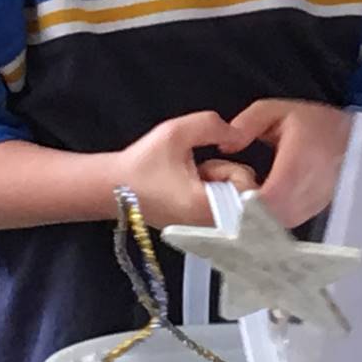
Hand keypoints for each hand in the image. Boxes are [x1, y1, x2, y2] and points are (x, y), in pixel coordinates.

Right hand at [116, 111, 254, 227]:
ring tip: (192, 182)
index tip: (207, 165)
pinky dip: (215, 200)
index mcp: (204, 207)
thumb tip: (240, 133)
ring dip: (220, 188)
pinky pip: (226, 214)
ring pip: (237, 206)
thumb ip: (212, 126)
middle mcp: (209, 228)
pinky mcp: (201, 235)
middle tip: (198, 173)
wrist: (113, 188)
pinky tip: (193, 193)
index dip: (232, 170)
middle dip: (226, 179)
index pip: (248, 189)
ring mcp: (206, 235)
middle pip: (246, 200)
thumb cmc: (142, 163)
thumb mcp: (175, 132)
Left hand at [228, 99, 352, 228]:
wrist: (347, 136)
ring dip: (259, 217)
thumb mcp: (275, 111)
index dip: (245, 201)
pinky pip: (288, 222)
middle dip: (247, 212)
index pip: (269, 197)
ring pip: (279, 224)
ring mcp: (314, 203)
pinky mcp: (315, 210)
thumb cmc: (312, 123)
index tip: (231, 192)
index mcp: (299, 161)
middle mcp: (309, 187)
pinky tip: (262, 205)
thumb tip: (225, 145)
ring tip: (245, 201)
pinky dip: (272, 218)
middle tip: (230, 200)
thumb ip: (247, 124)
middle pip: (271, 217)